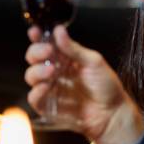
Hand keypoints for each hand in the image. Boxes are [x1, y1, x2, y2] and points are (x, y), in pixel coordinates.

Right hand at [25, 25, 143, 143]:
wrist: (112, 113)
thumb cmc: (107, 87)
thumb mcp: (93, 62)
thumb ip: (74, 48)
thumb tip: (59, 31)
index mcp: (65, 58)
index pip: (46, 44)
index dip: (37, 37)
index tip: (35, 32)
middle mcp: (55, 71)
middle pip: (33, 58)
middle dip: (36, 52)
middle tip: (48, 52)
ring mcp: (50, 88)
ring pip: (31, 76)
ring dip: (38, 70)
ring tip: (52, 70)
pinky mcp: (48, 106)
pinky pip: (34, 98)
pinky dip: (36, 91)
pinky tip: (46, 86)